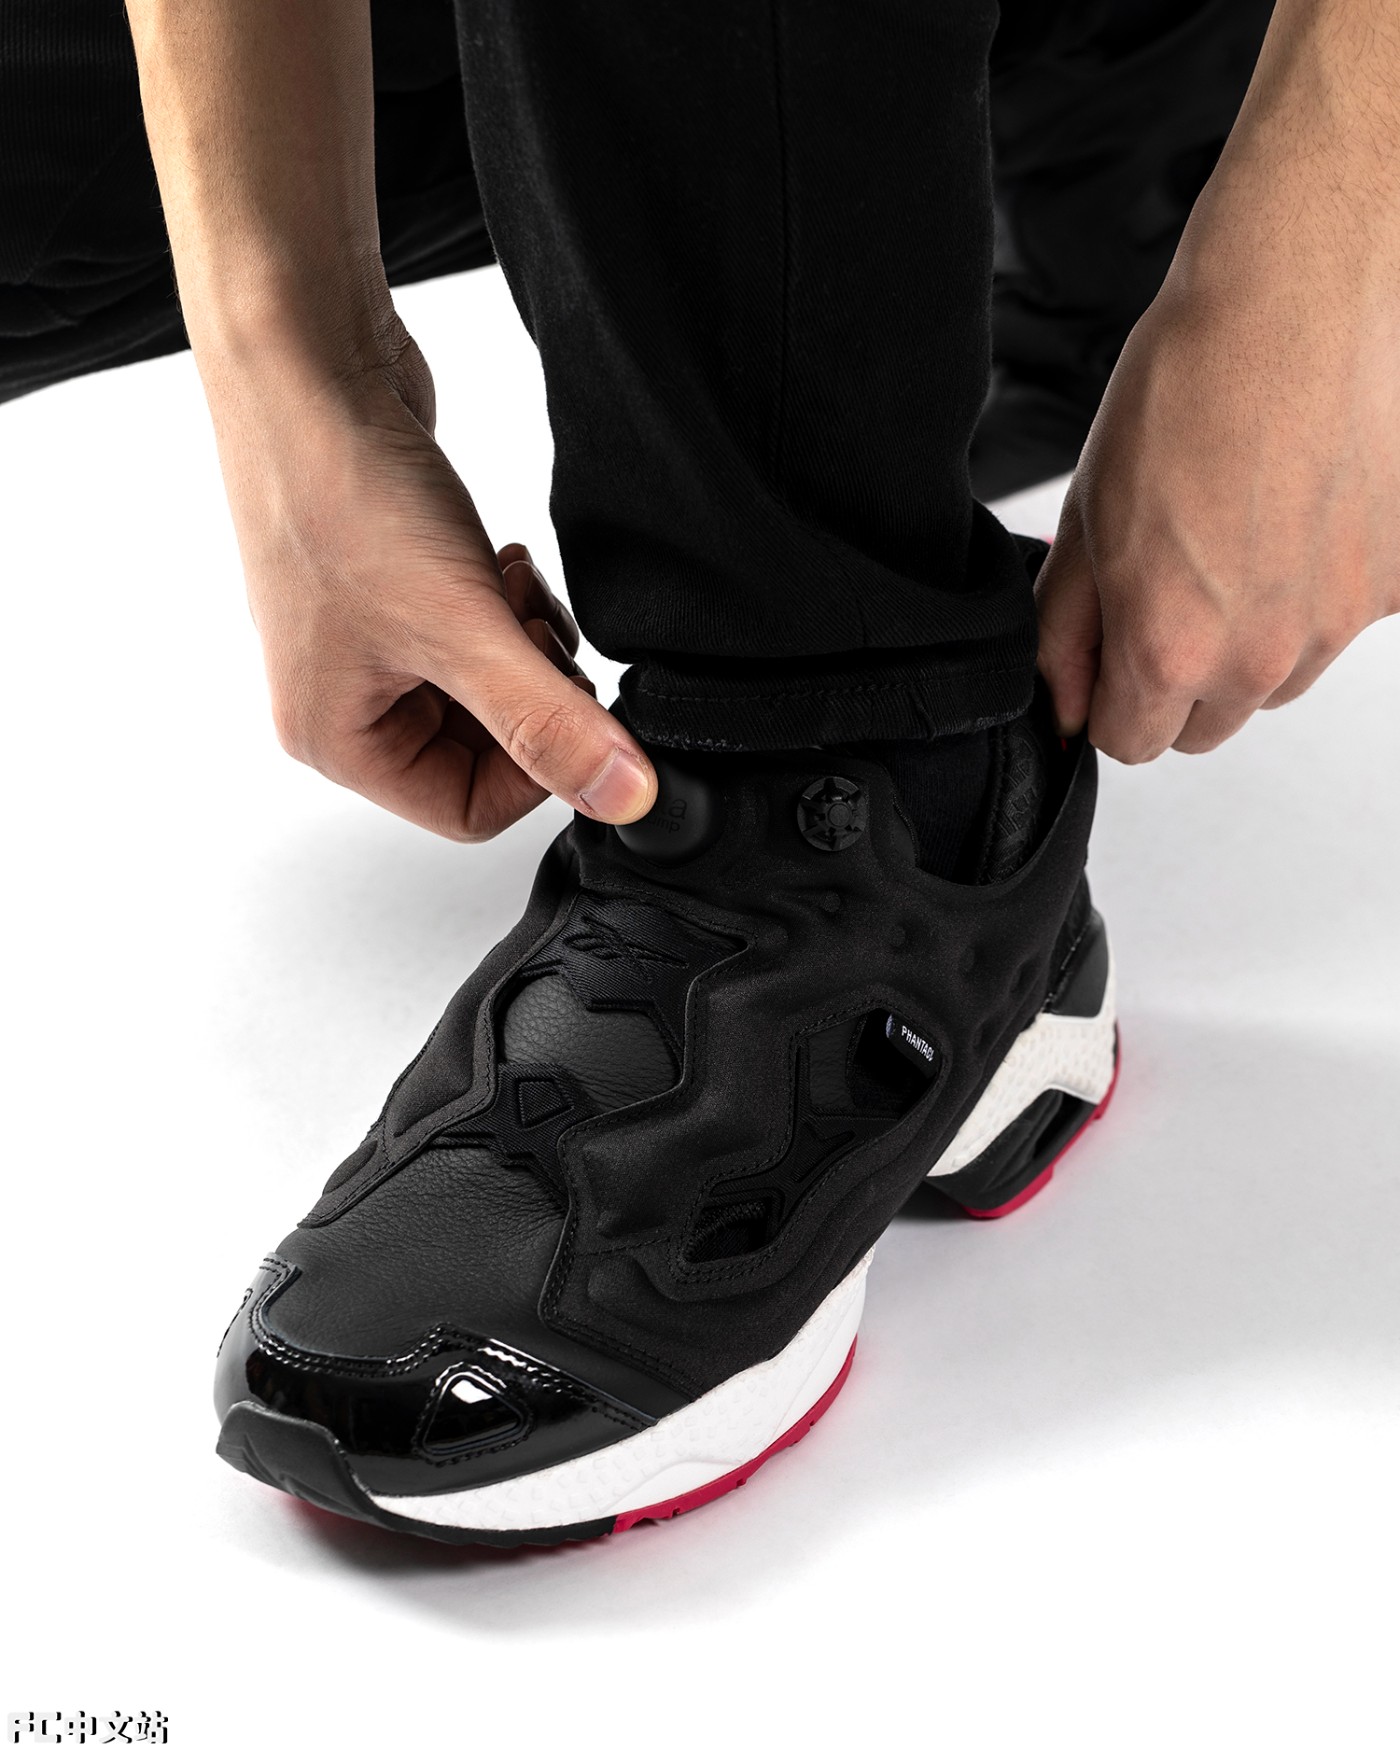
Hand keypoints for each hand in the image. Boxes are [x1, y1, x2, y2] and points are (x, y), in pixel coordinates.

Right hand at [209, 320, 656, 839]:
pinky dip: (504, 603)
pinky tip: (500, 559)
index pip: (467, 810)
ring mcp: (368, 642)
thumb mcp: (464, 630)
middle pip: (482, 750)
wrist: (306, 361)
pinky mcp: (395, 587)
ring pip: (488, 687)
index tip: (567, 703)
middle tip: (535, 631)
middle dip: (530, 691)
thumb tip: (623, 795)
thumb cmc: (341, 490)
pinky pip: (476, 630)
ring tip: (511, 584)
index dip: (536, 768)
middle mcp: (343, 699)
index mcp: (335, 737)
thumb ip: (549, 722)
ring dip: (524, 642)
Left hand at [1034, 0, 1399, 763]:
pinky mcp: (1394, 585)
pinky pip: (1338, 625)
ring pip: (1274, 681)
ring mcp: (1339, 623)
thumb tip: (1066, 704)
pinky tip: (1297, 515)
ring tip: (1238, 536)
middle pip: (1205, 724)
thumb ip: (1068, 631)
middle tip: (1172, 580)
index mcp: (1171, 645)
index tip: (1113, 652)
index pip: (1130, 743)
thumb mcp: (1088, 514)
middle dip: (1177, 674)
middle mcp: (1263, 653)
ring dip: (1249, 639)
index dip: (1111, 696)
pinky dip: (1315, 590)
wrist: (1303, 291)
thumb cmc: (1194, 380)